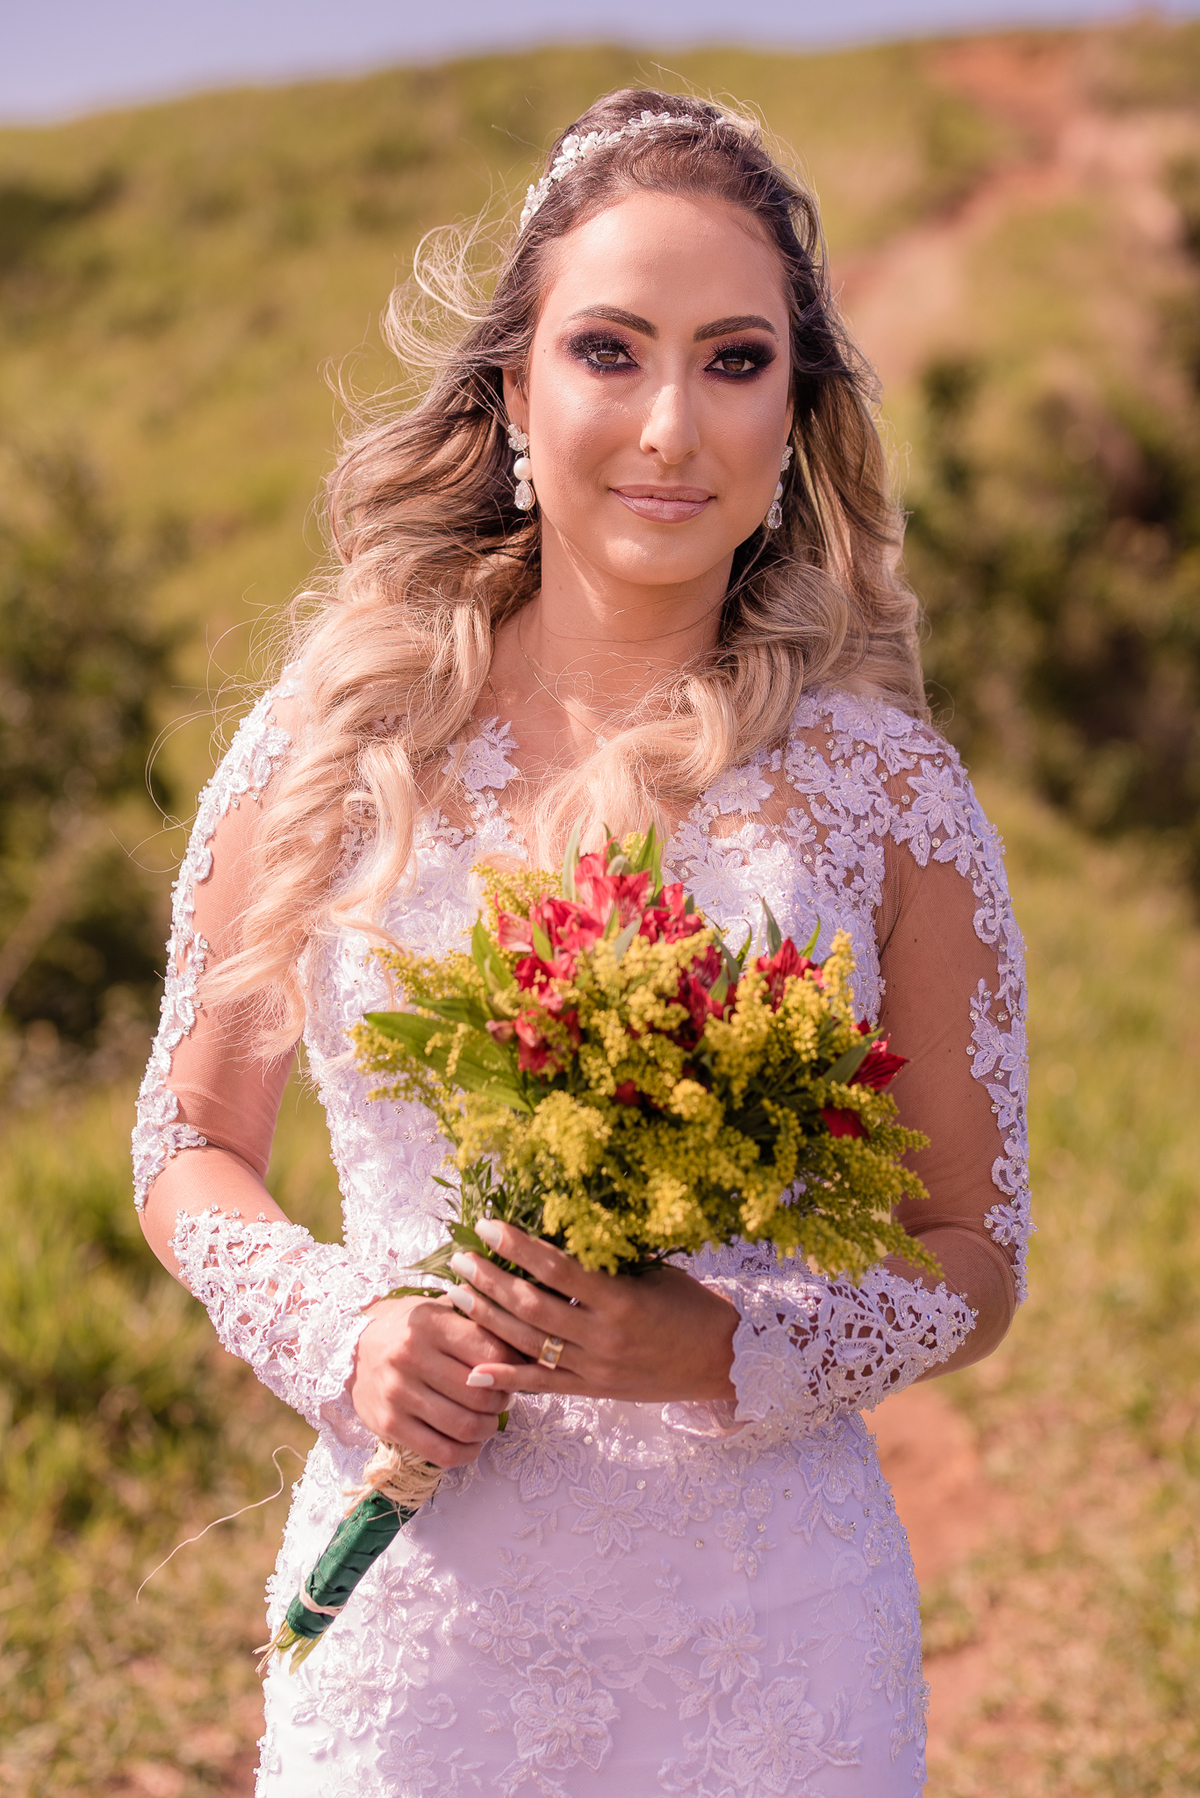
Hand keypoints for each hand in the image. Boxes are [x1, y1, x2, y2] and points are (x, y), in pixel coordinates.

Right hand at [347, 1292, 526, 1468]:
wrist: (354, 1349)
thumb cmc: (411, 1329)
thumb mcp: (441, 1310)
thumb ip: (479, 1320)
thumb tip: (529, 1337)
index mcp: (430, 1324)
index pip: (491, 1350)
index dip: (513, 1365)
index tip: (515, 1369)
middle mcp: (411, 1357)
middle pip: (481, 1392)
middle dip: (502, 1400)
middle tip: (503, 1397)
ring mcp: (398, 1394)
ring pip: (465, 1425)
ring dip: (488, 1427)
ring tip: (488, 1419)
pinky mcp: (389, 1425)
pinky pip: (442, 1452)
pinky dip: (467, 1452)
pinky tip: (471, 1442)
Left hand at [446, 1220, 737, 1404]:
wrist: (721, 1361)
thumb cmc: (690, 1305)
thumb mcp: (652, 1273)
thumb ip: (606, 1260)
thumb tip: (558, 1232)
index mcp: (619, 1298)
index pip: (556, 1268)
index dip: (517, 1245)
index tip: (487, 1225)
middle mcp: (601, 1335)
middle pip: (531, 1305)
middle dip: (488, 1280)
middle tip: (459, 1258)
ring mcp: (594, 1367)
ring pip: (528, 1343)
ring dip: (487, 1317)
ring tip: (456, 1295)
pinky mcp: (592, 1390)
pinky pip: (542, 1384)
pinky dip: (506, 1376)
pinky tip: (473, 1368)